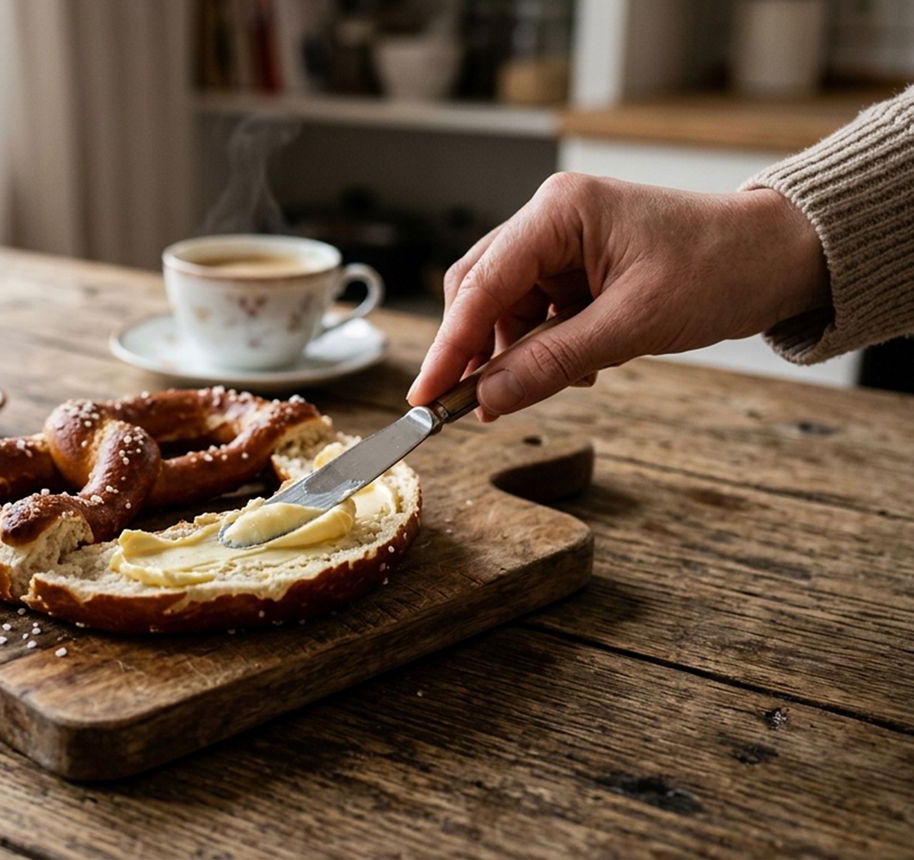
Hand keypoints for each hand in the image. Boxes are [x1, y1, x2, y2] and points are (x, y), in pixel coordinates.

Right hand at [406, 173, 828, 418]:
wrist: (779, 256)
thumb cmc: (721, 269)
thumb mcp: (634, 326)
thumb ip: (553, 362)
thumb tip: (489, 399)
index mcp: (560, 212)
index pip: (481, 284)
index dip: (449, 345)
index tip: (425, 393)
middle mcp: (551, 219)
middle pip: (481, 291)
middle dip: (478, 351)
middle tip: (472, 405)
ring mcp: (563, 242)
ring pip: (506, 307)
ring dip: (517, 353)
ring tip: (552, 384)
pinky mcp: (578, 266)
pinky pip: (537, 313)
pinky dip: (544, 347)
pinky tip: (577, 368)